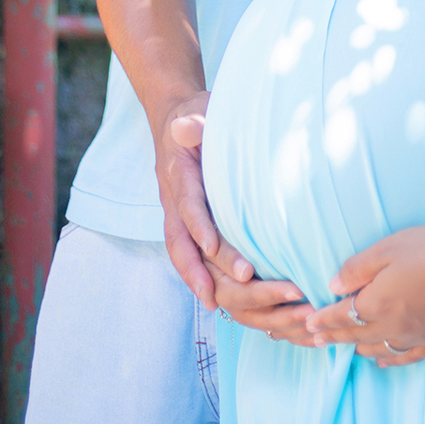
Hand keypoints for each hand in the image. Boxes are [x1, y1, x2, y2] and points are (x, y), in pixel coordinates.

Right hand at [159, 94, 313, 341]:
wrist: (175, 124)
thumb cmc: (193, 119)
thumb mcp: (194, 113)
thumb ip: (194, 123)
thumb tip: (187, 125)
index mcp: (176, 179)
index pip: (188, 208)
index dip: (203, 230)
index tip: (220, 250)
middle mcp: (175, 208)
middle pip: (188, 249)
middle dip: (215, 270)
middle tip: (249, 281)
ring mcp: (183, 224)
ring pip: (192, 265)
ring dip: (217, 288)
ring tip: (244, 310)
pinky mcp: (195, 234)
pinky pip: (201, 267)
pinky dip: (219, 290)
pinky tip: (246, 310)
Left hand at [305, 227, 424, 366]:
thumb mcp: (388, 247)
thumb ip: (357, 268)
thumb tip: (333, 286)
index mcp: (377, 303)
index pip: (342, 316)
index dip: (324, 320)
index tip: (308, 324)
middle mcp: (392, 327)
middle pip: (355, 335)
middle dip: (332, 336)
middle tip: (314, 339)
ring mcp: (413, 337)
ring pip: (377, 349)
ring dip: (356, 347)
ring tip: (343, 346)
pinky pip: (404, 358)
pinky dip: (387, 360)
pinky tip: (381, 360)